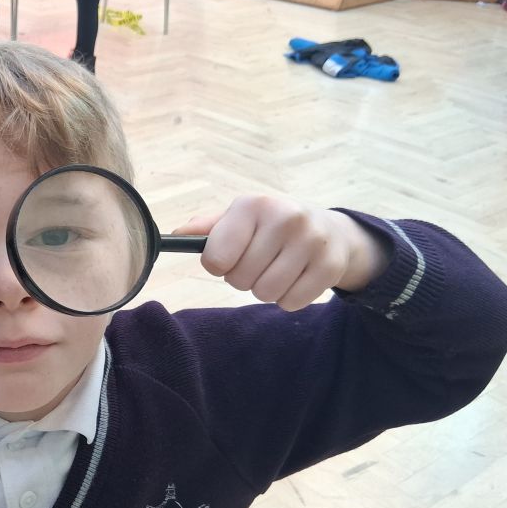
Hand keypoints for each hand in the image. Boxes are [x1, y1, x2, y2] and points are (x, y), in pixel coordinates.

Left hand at [173, 196, 391, 311]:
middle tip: (259, 262)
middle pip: (239, 279)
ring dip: (265, 290)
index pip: (215, 257)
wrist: (330, 231)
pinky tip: (297, 277)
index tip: (229, 257)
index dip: (218, 265)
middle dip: (243, 278)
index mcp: (254, 205)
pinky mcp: (330, 266)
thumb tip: (176, 236)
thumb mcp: (241, 219)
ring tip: (277, 269)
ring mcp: (312, 241)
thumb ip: (208, 228)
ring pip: (265, 294)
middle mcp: (285, 218)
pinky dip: (288, 298)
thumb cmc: (271, 227)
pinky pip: (290, 303)